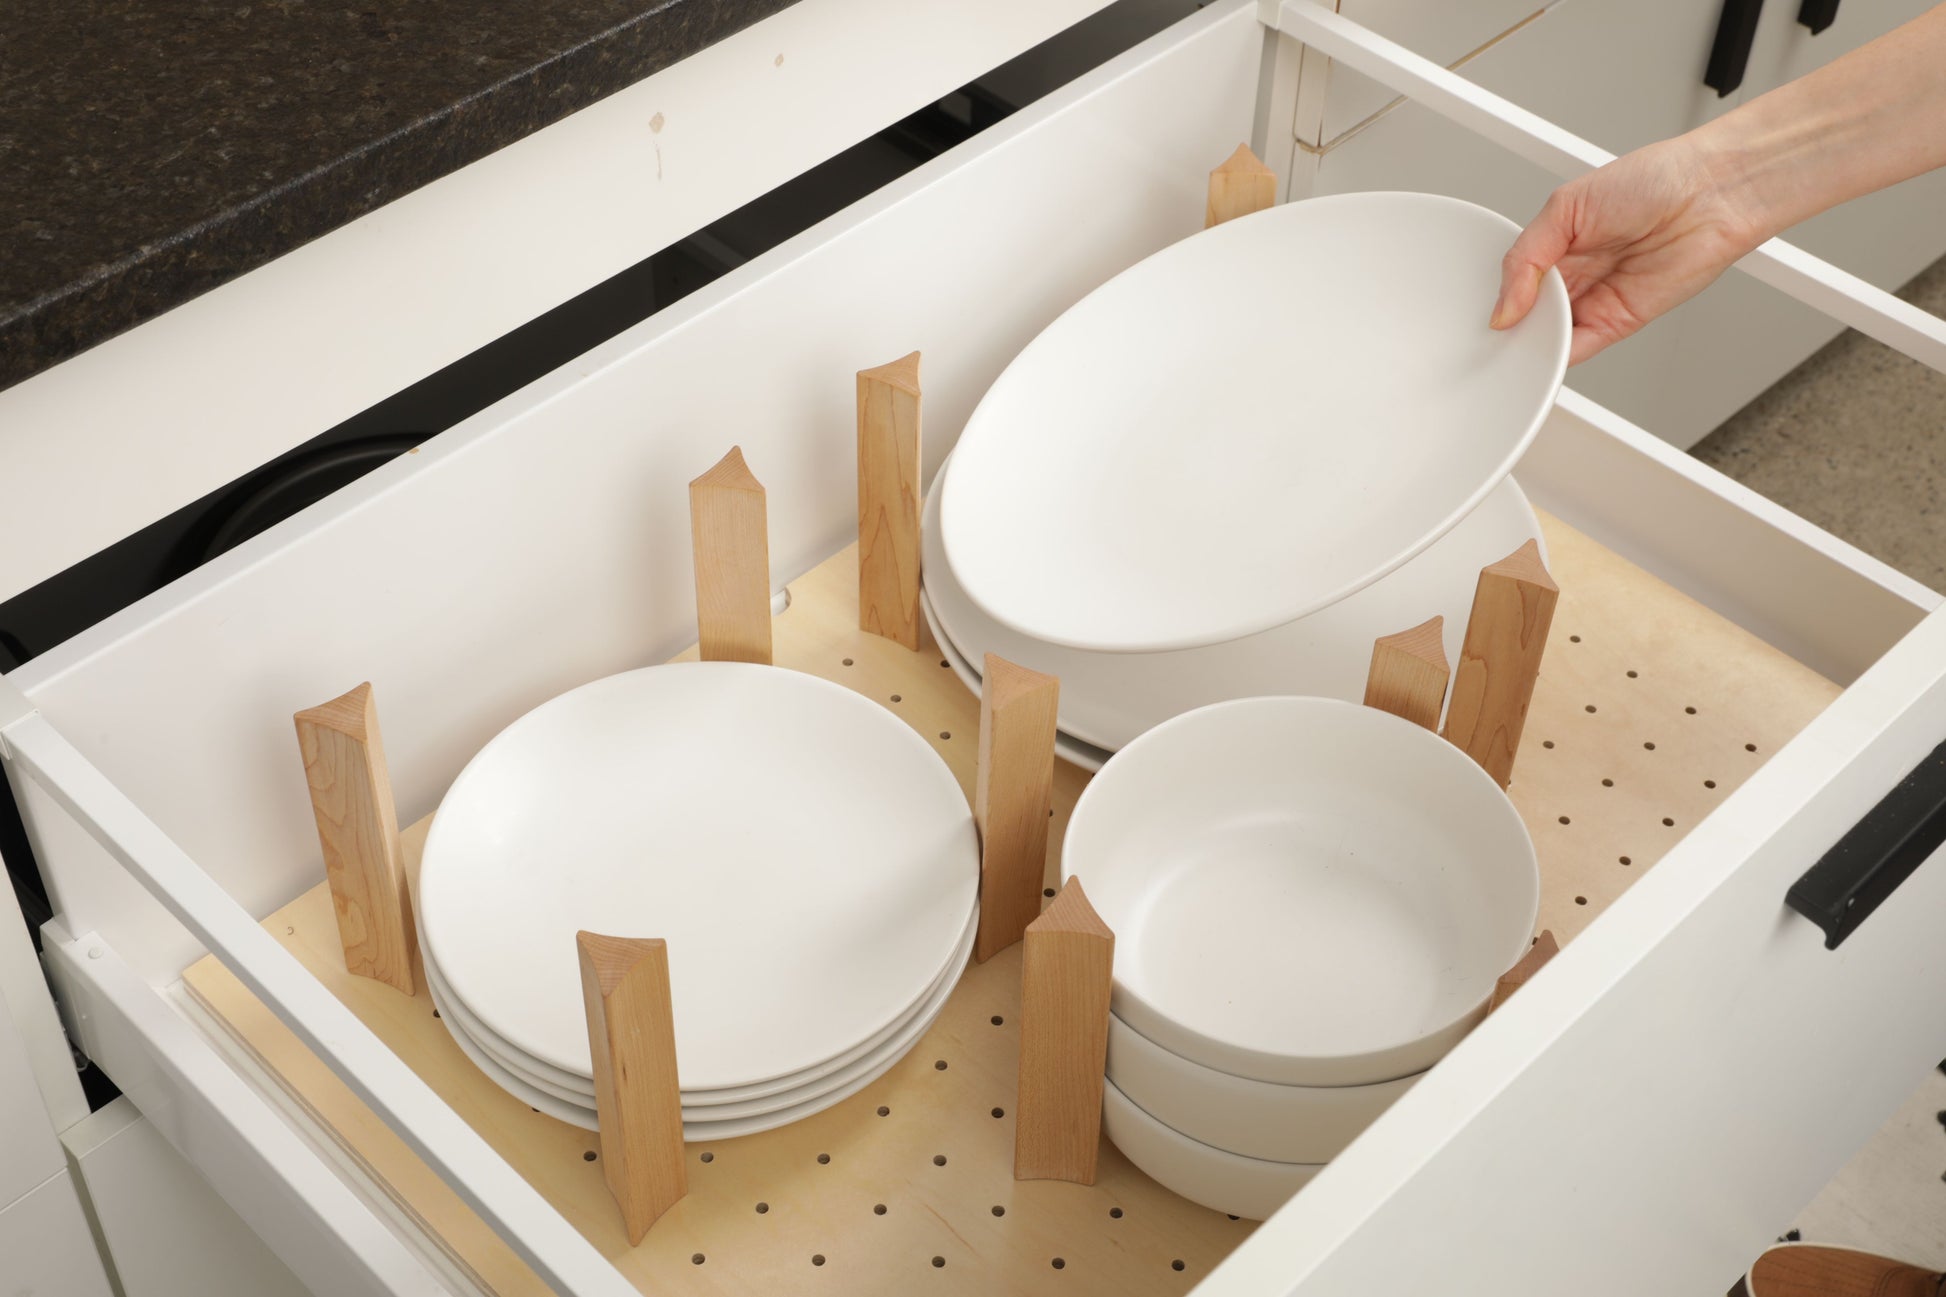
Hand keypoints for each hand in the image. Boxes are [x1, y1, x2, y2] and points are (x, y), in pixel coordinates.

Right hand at [1490, 137, 1769, 364]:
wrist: (1710, 193)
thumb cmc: (1654, 180)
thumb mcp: (1565, 206)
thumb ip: (1526, 257)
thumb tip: (1504, 307)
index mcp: (1555, 246)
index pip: (1512, 285)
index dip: (1496, 301)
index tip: (1481, 316)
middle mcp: (1574, 275)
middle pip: (1528, 316)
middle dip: (1511, 329)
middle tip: (1495, 336)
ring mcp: (1595, 300)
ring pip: (1550, 337)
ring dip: (1532, 346)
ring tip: (1516, 344)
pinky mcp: (1619, 321)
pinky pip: (1580, 348)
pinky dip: (1560, 358)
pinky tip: (1544, 354)